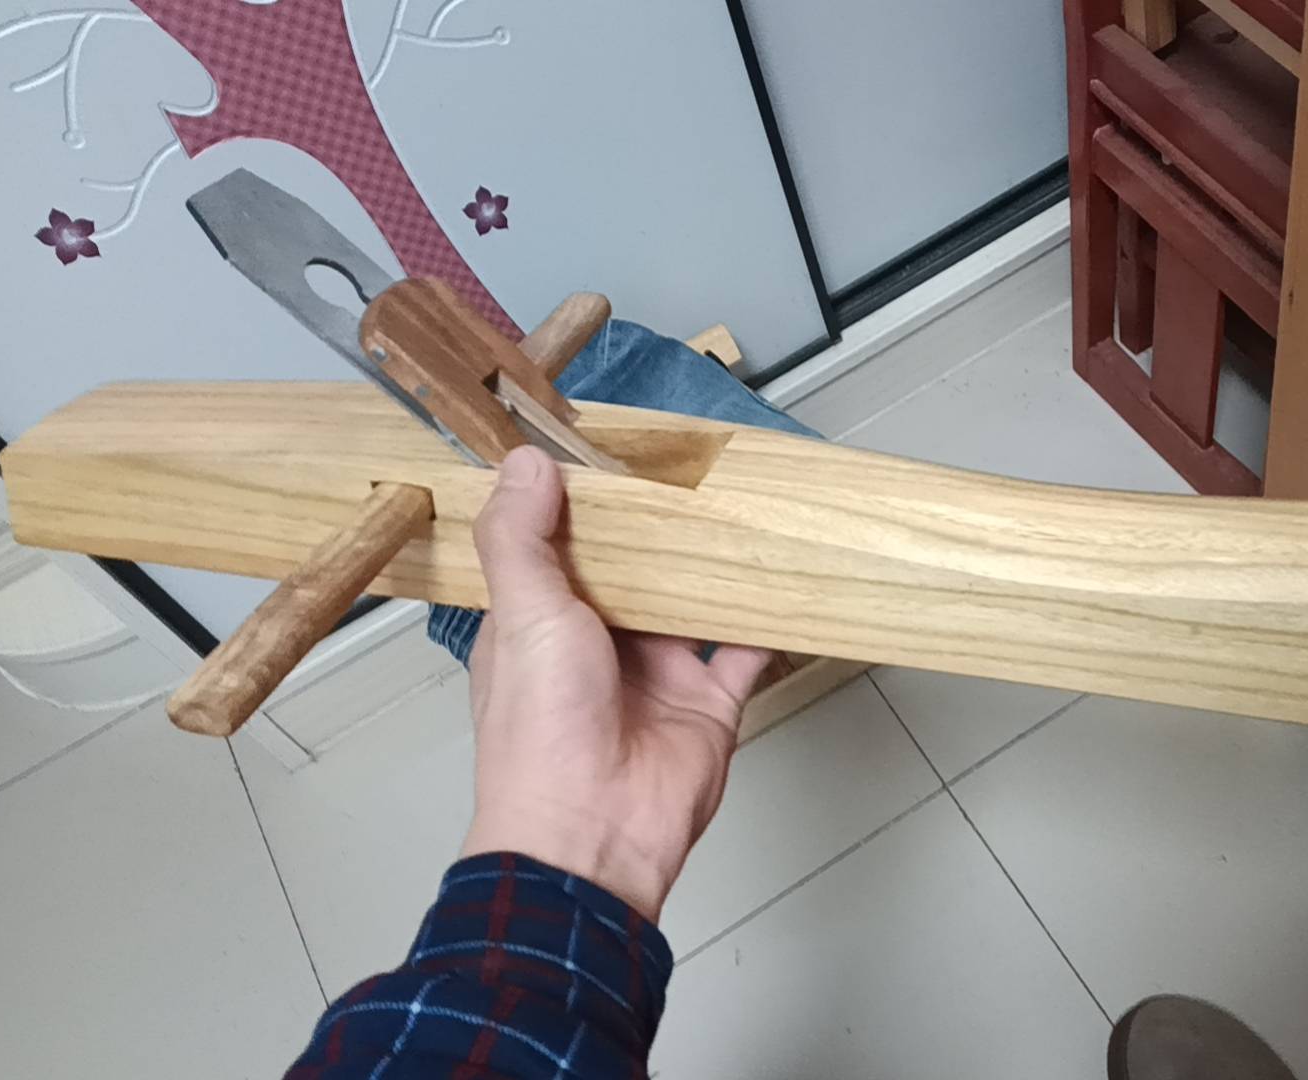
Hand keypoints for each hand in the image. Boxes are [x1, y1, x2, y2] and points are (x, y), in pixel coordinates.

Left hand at [459, 446, 773, 920]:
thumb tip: (523, 461)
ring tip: (742, 502)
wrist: (593, 834)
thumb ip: (520, 539)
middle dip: (659, 526)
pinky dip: (767, 618)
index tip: (613, 448)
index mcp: (541, 625)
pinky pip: (745, 652)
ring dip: (715, 563)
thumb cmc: (542, 731)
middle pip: (636, 571)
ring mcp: (657, 676)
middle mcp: (599, 646)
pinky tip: (786, 574)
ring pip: (694, 602)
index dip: (583, 503)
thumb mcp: (522, 615)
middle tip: (692, 463)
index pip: (560, 549)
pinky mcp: (708, 703)